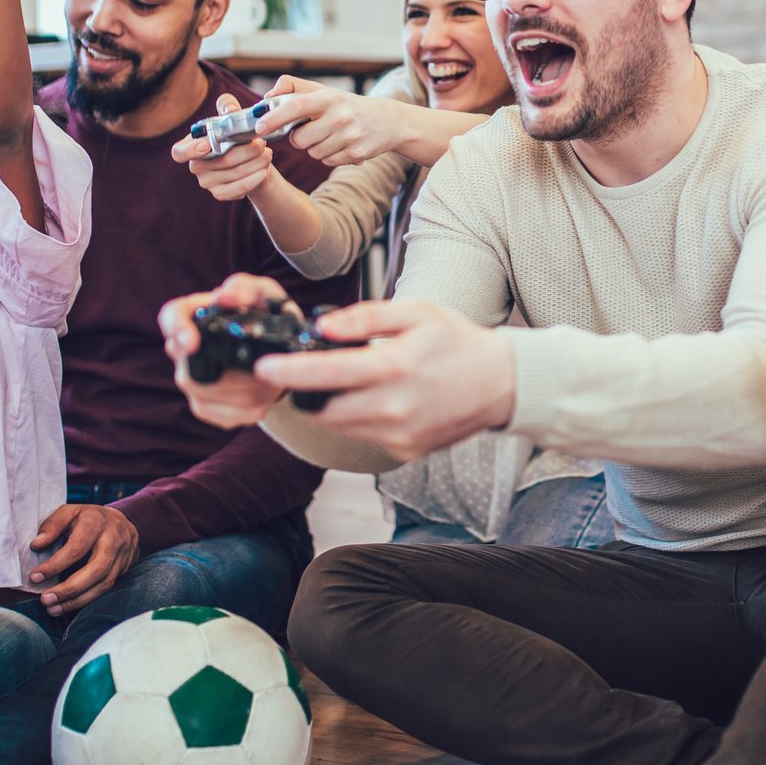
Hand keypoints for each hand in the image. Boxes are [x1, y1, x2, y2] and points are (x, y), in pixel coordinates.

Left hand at [28, 504, 139, 615]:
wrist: (122, 522)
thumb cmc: (88, 518)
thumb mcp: (70, 512)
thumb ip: (53, 525)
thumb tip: (36, 545)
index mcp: (96, 522)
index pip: (77, 548)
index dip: (55, 565)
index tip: (35, 577)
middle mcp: (113, 539)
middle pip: (96, 569)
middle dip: (69, 588)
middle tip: (46, 599)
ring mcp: (122, 556)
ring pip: (104, 583)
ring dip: (77, 600)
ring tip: (53, 608)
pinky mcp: (124, 569)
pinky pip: (106, 589)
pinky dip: (86, 600)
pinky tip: (68, 605)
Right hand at [160, 273, 296, 427]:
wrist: (278, 349)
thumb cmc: (265, 314)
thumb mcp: (264, 293)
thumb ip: (246, 288)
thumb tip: (225, 296)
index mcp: (192, 313)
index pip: (171, 317)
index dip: (177, 330)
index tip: (192, 342)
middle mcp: (182, 348)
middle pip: (191, 370)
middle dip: (235, 374)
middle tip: (268, 368)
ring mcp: (189, 379)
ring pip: (208, 396)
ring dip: (248, 392)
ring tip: (274, 381)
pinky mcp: (203, 406)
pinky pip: (222, 416)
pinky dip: (250, 409)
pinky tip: (265, 397)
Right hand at [173, 95, 278, 200]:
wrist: (250, 160)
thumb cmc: (235, 136)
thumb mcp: (231, 118)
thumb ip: (228, 107)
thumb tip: (229, 108)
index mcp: (191, 145)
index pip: (179, 152)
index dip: (190, 150)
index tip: (207, 145)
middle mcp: (196, 166)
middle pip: (222, 160)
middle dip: (248, 150)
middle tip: (262, 142)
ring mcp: (207, 182)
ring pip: (236, 173)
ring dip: (257, 162)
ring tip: (267, 153)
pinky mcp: (220, 193)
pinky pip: (239, 188)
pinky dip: (256, 178)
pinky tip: (264, 169)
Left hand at [252, 300, 513, 461]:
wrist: (502, 384)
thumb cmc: (458, 342)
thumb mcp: (417, 313)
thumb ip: (366, 318)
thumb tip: (323, 326)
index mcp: (395, 367)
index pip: (327, 374)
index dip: (290, 372)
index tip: (263, 367)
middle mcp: (395, 408)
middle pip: (325, 409)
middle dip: (305, 392)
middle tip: (300, 372)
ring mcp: (400, 435)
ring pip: (341, 426)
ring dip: (330, 406)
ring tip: (343, 382)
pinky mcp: (405, 451)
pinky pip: (364, 436)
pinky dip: (357, 419)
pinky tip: (374, 399)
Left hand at [260, 76, 405, 166]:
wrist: (386, 121)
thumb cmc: (346, 105)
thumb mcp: (324, 91)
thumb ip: (293, 89)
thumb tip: (266, 98)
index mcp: (330, 97)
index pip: (296, 106)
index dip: (275, 118)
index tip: (260, 127)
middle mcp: (341, 116)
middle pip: (300, 139)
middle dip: (298, 138)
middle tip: (309, 130)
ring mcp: (350, 136)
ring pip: (313, 153)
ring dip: (314, 147)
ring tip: (328, 136)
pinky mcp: (357, 153)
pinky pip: (327, 161)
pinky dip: (328, 156)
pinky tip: (340, 144)